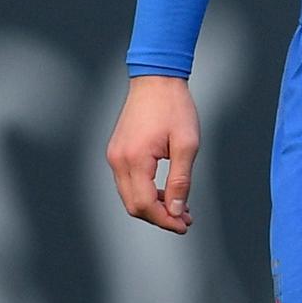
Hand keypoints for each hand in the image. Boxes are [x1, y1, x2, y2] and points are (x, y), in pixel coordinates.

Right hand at [106, 75, 201, 233]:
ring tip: (180, 208)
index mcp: (134, 159)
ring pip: (130, 196)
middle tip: (185, 219)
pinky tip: (166, 192)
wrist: (156, 78)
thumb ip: (181, 180)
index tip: (185, 225)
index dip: (165, 220)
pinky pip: (128, 182)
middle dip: (159, 217)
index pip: (145, 205)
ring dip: (153, 206)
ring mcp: (114, 155)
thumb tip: (176, 211)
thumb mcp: (187, 144)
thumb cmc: (174, 107)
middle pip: (134, 205)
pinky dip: (146, 192)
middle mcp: (118, 160)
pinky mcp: (117, 151)